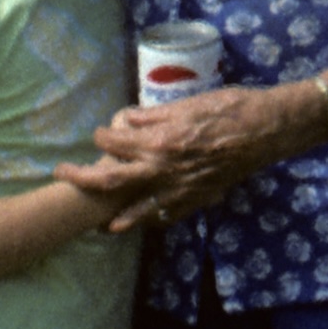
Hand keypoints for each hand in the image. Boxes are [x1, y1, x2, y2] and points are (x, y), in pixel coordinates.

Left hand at [86, 83, 311, 232]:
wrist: (265, 130)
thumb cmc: (229, 108)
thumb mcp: (188, 103)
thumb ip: (155, 115)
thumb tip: (127, 119)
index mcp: (159, 139)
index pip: (116, 140)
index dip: (103, 135)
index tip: (98, 133)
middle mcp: (163, 168)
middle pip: (111, 179)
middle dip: (82, 177)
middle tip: (62, 173)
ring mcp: (179, 188)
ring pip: (137, 209)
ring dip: (115, 216)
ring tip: (99, 225)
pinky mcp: (197, 199)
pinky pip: (168, 215)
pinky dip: (152, 220)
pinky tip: (143, 222)